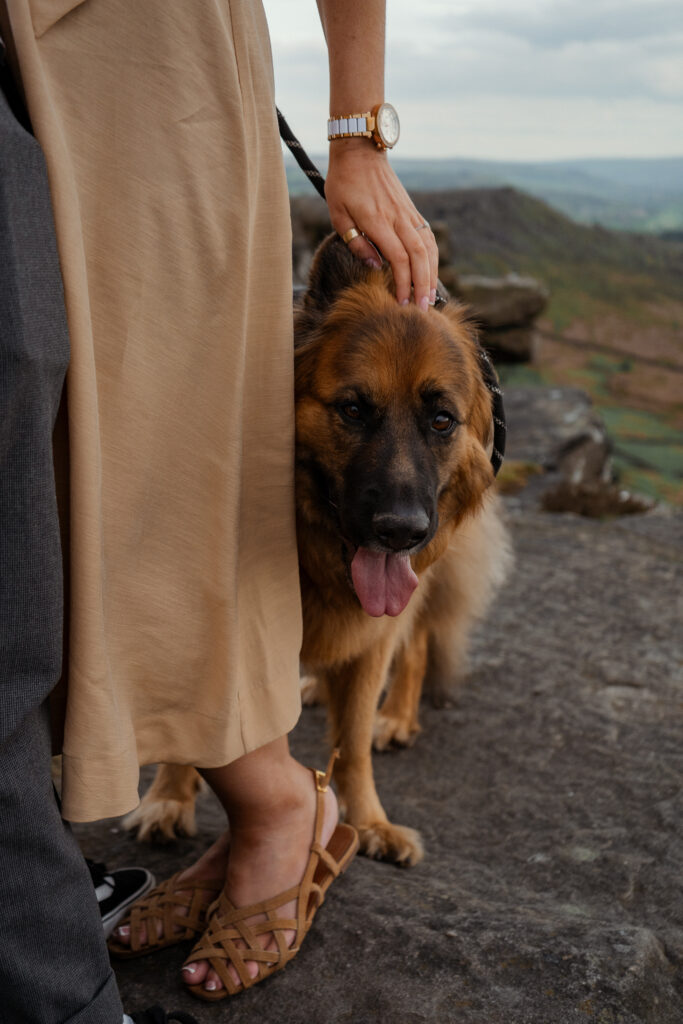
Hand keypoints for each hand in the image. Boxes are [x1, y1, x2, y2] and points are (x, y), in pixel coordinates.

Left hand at [324, 139, 437, 309]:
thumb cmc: (344, 183)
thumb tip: (374, 266)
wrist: (361, 151)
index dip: (402, 282)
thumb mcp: (338, 214)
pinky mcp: (412, 211)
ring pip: (428, 248)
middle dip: (422, 285)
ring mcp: (408, 214)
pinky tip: (431, 273)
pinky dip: (433, 258)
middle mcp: (398, 218)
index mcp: (378, 221)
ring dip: (431, 274)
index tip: (402, 302)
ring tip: (430, 297)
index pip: (398, 257)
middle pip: (419, 257)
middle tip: (422, 309)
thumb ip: (355, 242)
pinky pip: (428, 238)